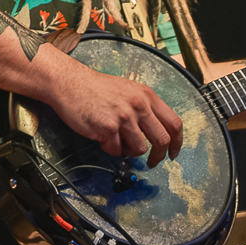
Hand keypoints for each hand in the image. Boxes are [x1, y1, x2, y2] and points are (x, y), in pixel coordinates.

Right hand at [44, 59, 182, 167]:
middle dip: (158, 156)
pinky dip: (110, 148)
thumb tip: (157, 132)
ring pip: (139, 149)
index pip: (174, 123)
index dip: (177, 142)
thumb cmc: (95, 87)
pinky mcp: (108, 128)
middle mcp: (139, 106)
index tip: (173, 152)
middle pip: (162, 140)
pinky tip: (101, 137)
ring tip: (115, 140)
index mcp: (146, 95)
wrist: (69, 82)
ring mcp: (124, 117)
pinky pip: (116, 150)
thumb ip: (144, 107)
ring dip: (128, 150)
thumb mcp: (128, 89)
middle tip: (151, 162)